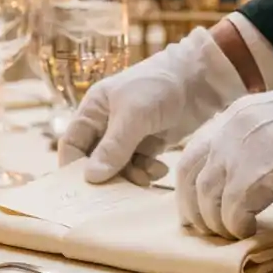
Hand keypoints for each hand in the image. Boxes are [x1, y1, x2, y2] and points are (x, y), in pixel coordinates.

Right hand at [58, 27, 246, 184]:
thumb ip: (113, 147)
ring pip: (119, 167)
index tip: (83, 192)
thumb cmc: (159, 86)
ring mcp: (129, 134)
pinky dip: (147, 171)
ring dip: (130, 176)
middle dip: (106, 177)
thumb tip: (91, 178)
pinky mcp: (150, 142)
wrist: (200, 77)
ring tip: (146, 178)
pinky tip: (160, 169)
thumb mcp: (133, 115)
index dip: (73, 168)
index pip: (72, 145)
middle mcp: (107, 123)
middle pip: (95, 160)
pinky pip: (140, 165)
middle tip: (118, 194)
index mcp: (94, 110)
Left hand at [176, 44, 272, 238]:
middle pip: (190, 181)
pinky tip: (255, 230)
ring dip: (220, 225)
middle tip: (216, 233)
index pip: (189, 158)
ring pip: (208, 200)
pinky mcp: (266, 172)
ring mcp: (244, 149)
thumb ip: (254, 143)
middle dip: (198, 213)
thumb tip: (242, 178)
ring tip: (240, 234)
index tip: (203, 213)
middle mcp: (230, 129)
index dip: (190, 192)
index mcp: (233, 116)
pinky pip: (235, 212)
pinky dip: (240, 227)